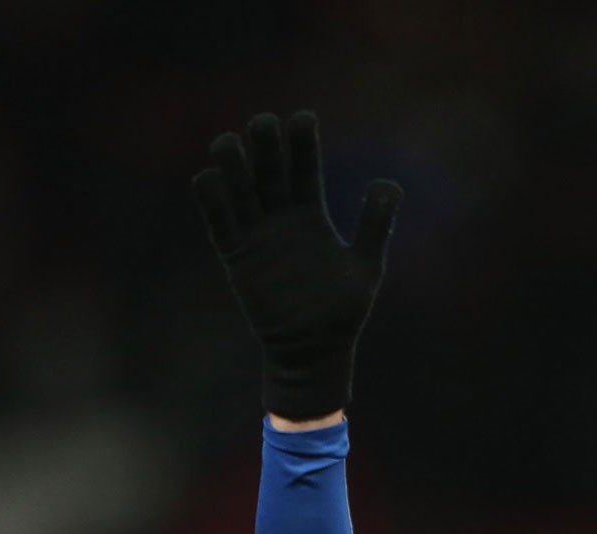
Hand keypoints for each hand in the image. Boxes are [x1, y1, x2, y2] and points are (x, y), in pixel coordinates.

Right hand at [193, 111, 400, 420]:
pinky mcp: (237, 260)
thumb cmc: (342, 313)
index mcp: (310, 215)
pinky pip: (220, 226)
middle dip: (265, 145)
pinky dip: (213, 203)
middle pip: (268, 171)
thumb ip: (376, 225)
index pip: (304, 169)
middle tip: (264, 122)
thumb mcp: (366, 266)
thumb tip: (388, 182)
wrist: (315, 353)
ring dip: (232, 166)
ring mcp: (257, 237)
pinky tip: (208, 178)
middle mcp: (280, 219)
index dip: (302, 144)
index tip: (303, 118)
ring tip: (227, 143)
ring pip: (239, 192)